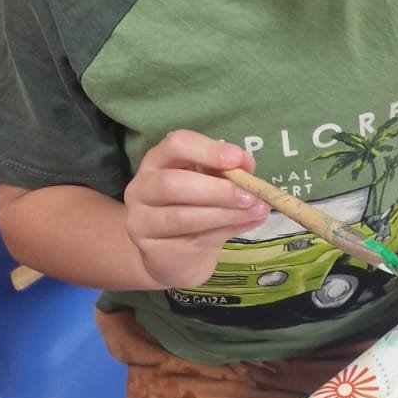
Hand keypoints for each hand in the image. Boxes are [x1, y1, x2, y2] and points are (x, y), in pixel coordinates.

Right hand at [125, 131, 268, 288]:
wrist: (175, 252)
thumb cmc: (194, 206)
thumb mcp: (211, 182)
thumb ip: (227, 173)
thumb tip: (248, 167)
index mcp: (158, 161)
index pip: (175, 145)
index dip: (208, 150)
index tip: (238, 159)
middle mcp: (142, 188)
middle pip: (171, 183)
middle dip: (217, 189)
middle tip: (250, 196)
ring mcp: (142, 222)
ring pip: (181, 217)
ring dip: (225, 214)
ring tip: (256, 211)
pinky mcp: (153, 250)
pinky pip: (190, 240)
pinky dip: (224, 231)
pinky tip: (244, 225)